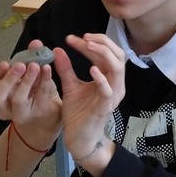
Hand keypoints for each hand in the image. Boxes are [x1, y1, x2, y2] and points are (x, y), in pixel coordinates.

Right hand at [0, 43, 60, 145]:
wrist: (49, 118)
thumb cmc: (34, 94)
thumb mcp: (29, 75)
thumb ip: (30, 58)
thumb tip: (35, 43)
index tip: (5, 63)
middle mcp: (5, 107)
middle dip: (7, 78)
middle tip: (20, 65)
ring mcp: (22, 113)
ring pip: (17, 100)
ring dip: (26, 81)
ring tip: (35, 66)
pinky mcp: (39, 113)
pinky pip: (40, 97)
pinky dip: (44, 81)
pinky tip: (47, 69)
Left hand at [55, 34, 126, 165]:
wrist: (79, 138)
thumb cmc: (79, 113)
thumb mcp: (70, 86)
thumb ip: (65, 69)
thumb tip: (57, 49)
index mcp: (108, 77)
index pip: (106, 52)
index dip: (92, 42)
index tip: (71, 38)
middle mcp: (115, 84)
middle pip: (118, 55)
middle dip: (102, 42)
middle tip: (84, 38)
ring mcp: (113, 95)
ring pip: (117, 69)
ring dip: (104, 55)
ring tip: (88, 46)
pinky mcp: (106, 106)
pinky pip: (108, 90)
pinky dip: (102, 78)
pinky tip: (92, 69)